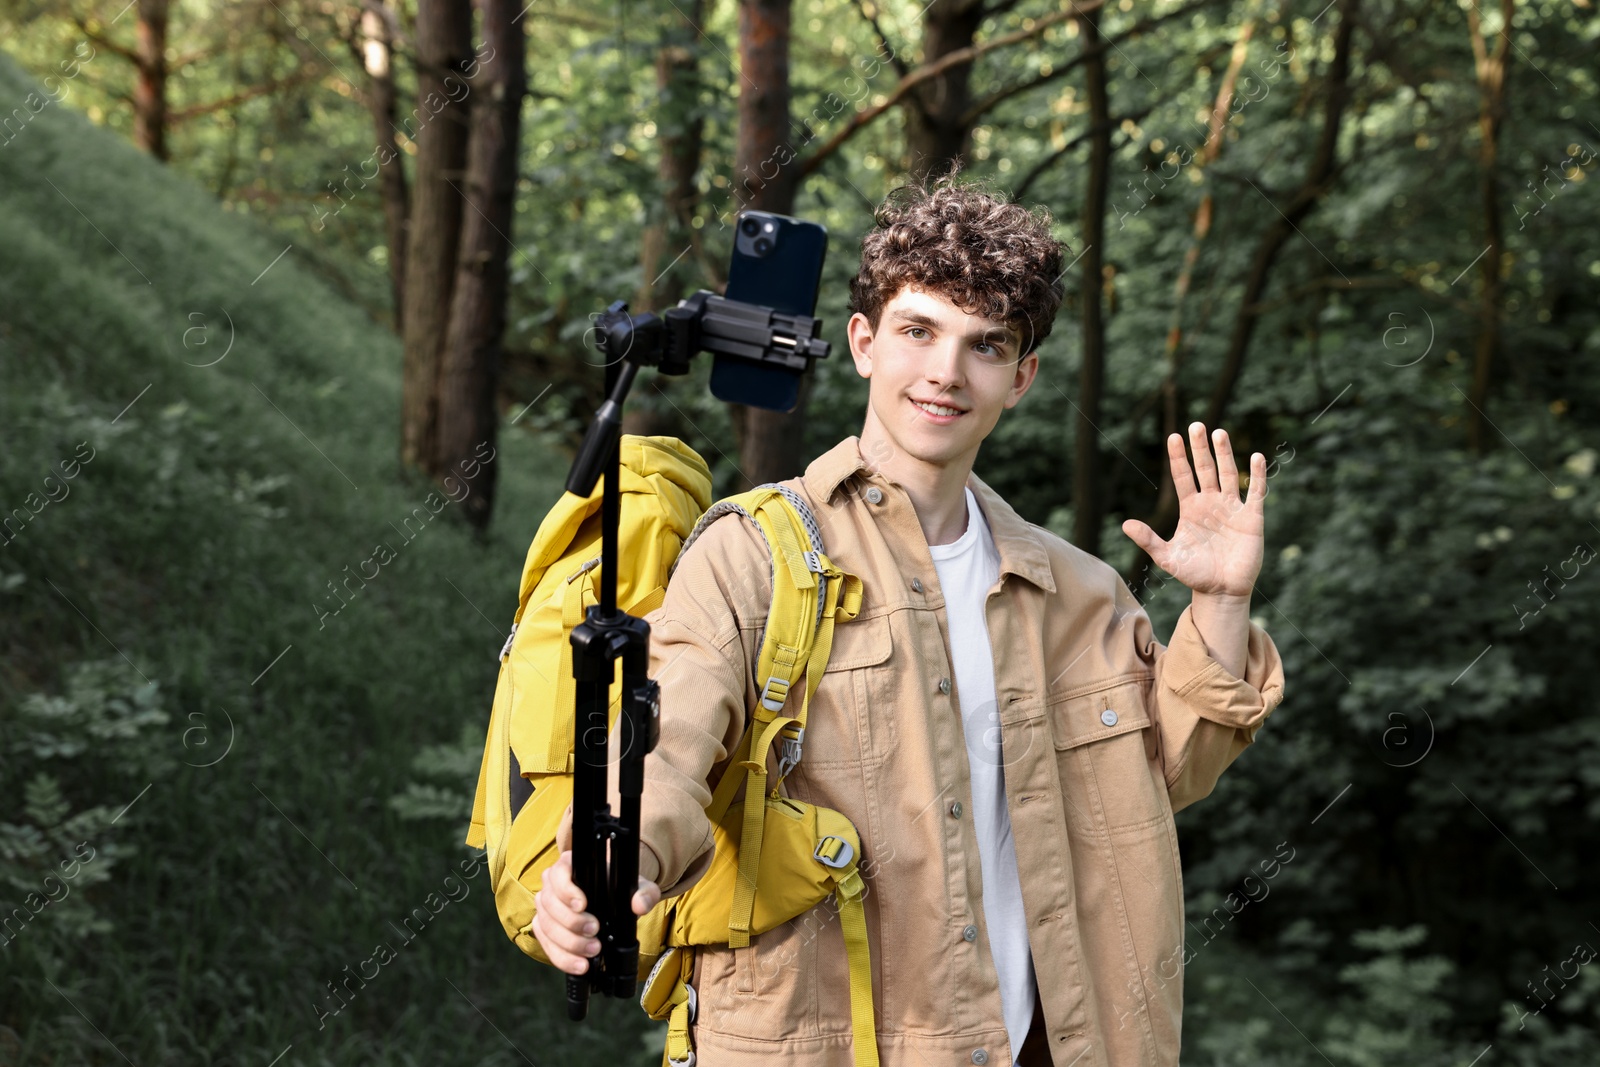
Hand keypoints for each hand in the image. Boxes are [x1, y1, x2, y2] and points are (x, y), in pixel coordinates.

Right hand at [532, 849, 662, 974]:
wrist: (615, 903)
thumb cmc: (621, 889)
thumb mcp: (638, 886)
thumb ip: (644, 893)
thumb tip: (639, 905)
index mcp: (570, 866)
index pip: (558, 874)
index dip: (566, 890)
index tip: (582, 904)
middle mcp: (552, 885)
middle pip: (549, 903)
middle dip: (571, 922)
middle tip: (594, 932)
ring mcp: (546, 908)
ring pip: (546, 926)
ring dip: (568, 943)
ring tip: (592, 951)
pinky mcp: (545, 929)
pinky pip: (546, 945)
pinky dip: (562, 957)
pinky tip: (580, 964)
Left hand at [1121, 422, 1265, 597]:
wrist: (1222, 591)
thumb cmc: (1195, 574)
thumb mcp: (1167, 557)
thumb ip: (1148, 540)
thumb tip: (1125, 525)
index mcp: (1190, 509)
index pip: (1183, 476)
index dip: (1178, 457)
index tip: (1173, 436)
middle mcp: (1211, 503)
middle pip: (1205, 469)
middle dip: (1200, 448)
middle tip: (1197, 425)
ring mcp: (1232, 508)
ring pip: (1228, 474)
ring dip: (1225, 454)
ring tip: (1219, 434)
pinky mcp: (1251, 518)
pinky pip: (1255, 492)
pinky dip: (1256, 475)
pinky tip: (1256, 457)